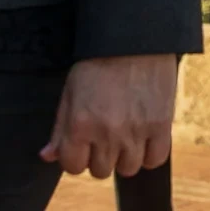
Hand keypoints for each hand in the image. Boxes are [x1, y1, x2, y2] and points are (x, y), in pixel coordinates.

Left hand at [41, 54, 176, 178]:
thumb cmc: (98, 62)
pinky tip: (145, 137)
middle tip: (106, 133)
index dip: (77, 157)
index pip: (73, 167)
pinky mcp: (161, 126)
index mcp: (79, 124)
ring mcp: (136, 132)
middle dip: (101, 156)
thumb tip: (48, 156)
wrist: (134, 39)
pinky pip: (154, 160)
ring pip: (127, 169)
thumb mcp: (70, 92)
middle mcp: (107, 133)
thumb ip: (59, 128)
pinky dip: (150, 153)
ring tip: (126, 134)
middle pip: (100, 171)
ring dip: (125, 156)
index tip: (84, 145)